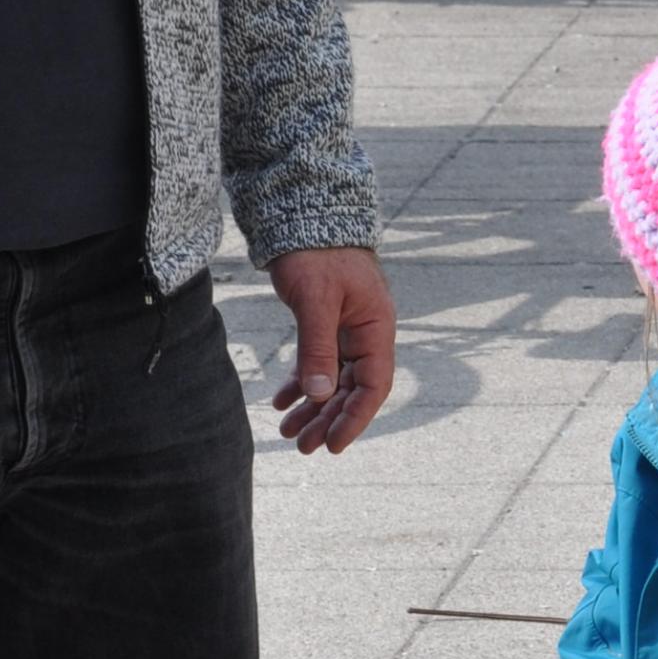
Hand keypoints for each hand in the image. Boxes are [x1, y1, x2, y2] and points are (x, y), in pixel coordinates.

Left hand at [269, 247, 395, 453]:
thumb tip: (320, 395)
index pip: (373, 386)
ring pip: (332, 380)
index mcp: (375, 328)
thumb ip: (318, 347)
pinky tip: (282, 402)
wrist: (304, 212)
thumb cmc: (316, 252)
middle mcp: (365, 333)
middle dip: (328, 420)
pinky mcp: (324, 323)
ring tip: (288, 431)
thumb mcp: (316, 300)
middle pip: (351, 389)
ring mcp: (346, 329)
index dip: (355, 419)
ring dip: (313, 408)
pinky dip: (301, 383)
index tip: (332, 446)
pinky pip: (316, 363)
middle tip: (302, 447)